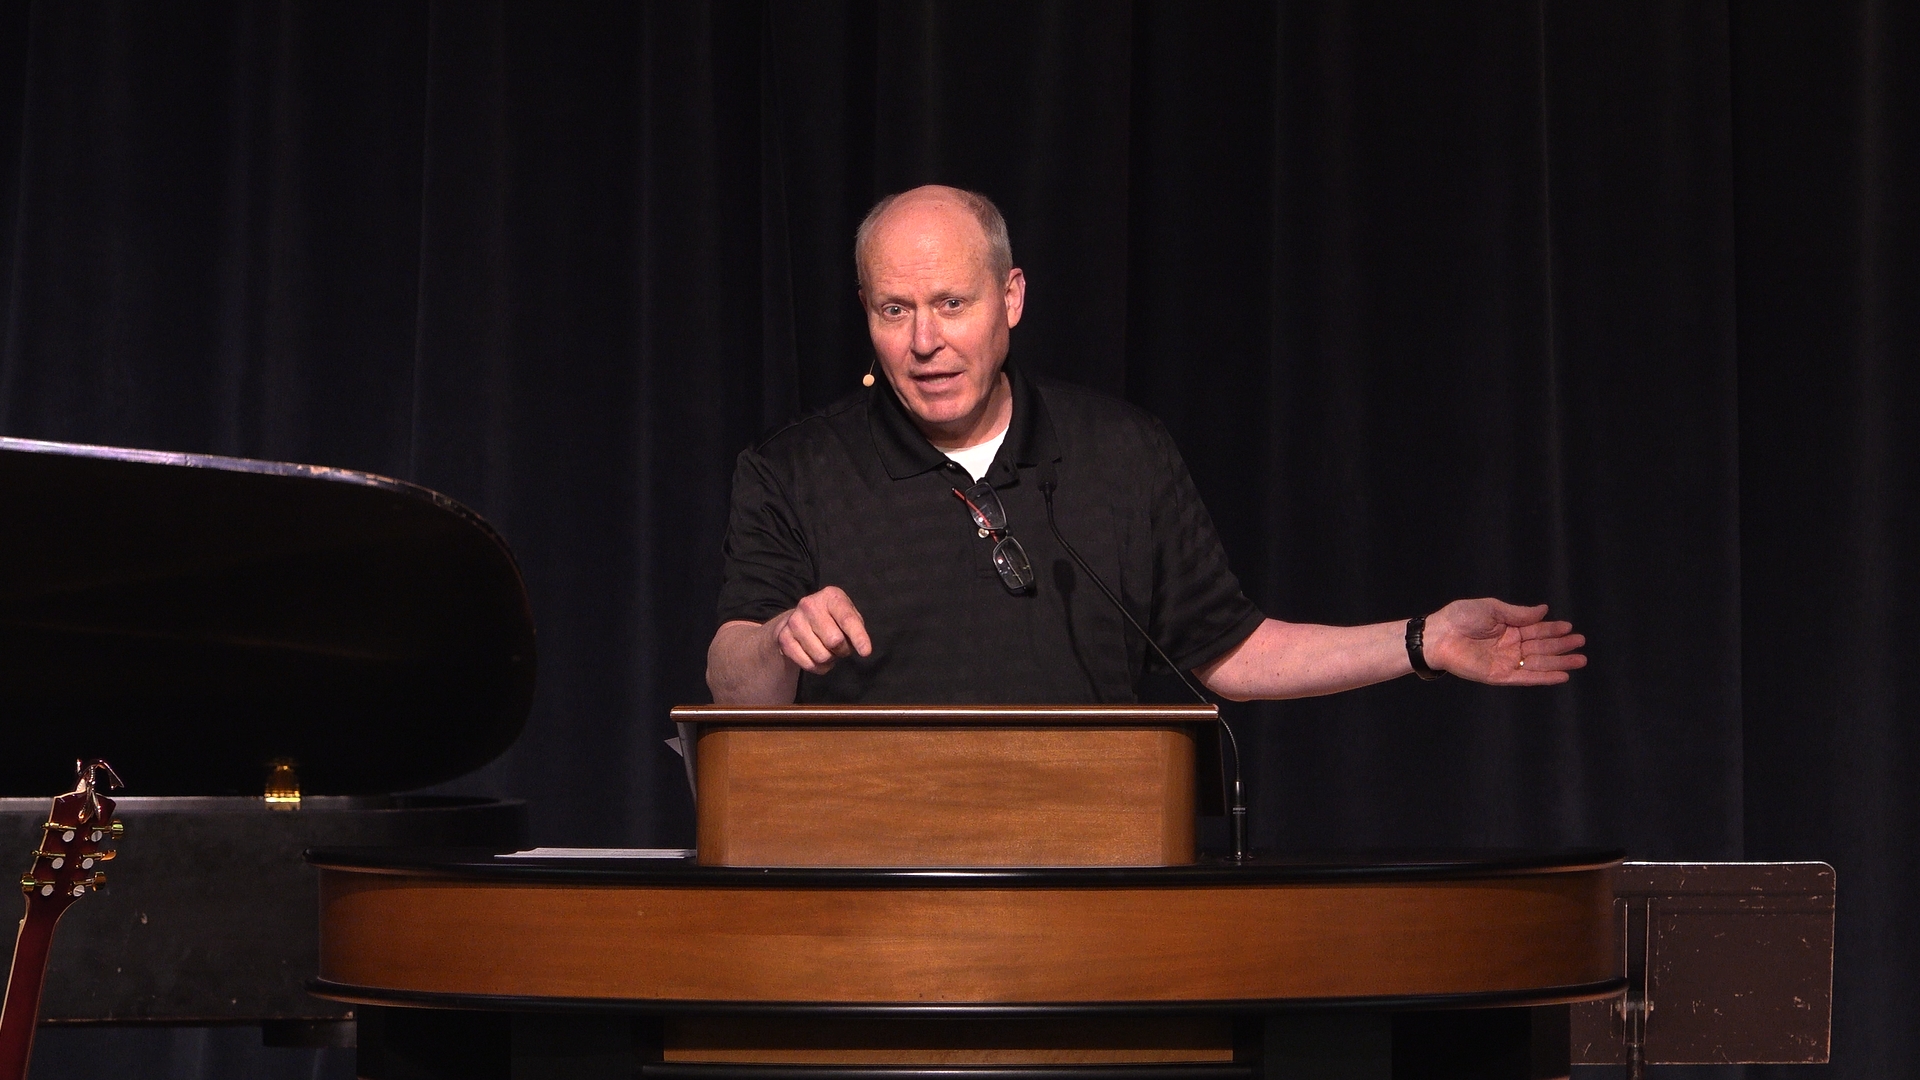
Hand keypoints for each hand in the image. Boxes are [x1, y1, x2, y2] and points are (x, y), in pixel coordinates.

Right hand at [768, 586, 871, 674]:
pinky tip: (817, 658)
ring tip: (828, 650)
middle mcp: (809, 605)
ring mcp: (794, 621)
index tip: (865, 652)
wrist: (797, 619)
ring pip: (821, 656)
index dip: (858, 637)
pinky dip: (818, 667)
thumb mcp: (847, 614)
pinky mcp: (783, 638)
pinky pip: (808, 664)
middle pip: (834, 641)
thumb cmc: (831, 618)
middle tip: (841, 648)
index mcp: (830, 596)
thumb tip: (862, 648)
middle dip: (843, 650)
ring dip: (830, 659)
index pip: (847, 619)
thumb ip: (856, 627)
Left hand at [1422, 599, 1585, 685]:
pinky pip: (1526, 678)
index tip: (1570, 628)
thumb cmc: (1460, 618)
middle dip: (1562, 645)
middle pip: (1541, 647)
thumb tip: (1544, 610)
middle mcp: (1509, 646)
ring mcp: (1505, 661)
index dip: (1553, 629)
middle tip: (1581, 643)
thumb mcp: (1492, 609)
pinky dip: (1544, 677)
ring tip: (1580, 660)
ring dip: (1559, 662)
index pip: (1536, 629)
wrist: (1439, 635)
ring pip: (1538, 663)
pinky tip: (1562, 675)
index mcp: (1508, 628)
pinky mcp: (1499, 675)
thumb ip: (1518, 613)